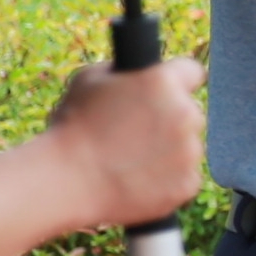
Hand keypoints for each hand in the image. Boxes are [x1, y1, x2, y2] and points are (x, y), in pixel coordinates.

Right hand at [46, 58, 206, 226]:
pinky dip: (168, 181)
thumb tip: (136, 72)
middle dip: (169, 120)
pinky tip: (138, 181)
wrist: (64, 182)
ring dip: (169, 152)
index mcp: (164, 82)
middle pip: (189, 112)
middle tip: (135, 134)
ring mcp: (190, 151)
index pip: (192, 71)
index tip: (165, 93)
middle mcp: (186, 113)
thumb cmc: (71, 129)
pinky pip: (185, 178)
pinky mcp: (186, 184)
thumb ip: (123, 71)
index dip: (176, 81)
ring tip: (130, 161)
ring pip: (188, 147)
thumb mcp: (88, 81)